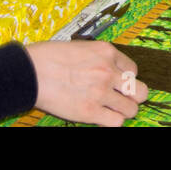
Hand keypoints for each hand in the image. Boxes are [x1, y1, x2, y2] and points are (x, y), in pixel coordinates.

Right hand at [25, 40, 147, 126]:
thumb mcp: (79, 47)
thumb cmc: (47, 57)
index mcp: (106, 52)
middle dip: (134, 96)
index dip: (126, 79)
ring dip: (123, 111)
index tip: (117, 83)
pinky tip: (102, 118)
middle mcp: (108, 71)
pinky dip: (112, 122)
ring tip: (112, 111)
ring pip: (131, 109)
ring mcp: (101, 92)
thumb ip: (97, 58)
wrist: (30, 71)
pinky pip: (116, 122)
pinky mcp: (90, 111)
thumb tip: (105, 69)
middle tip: (123, 99)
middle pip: (140, 90)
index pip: (133, 69)